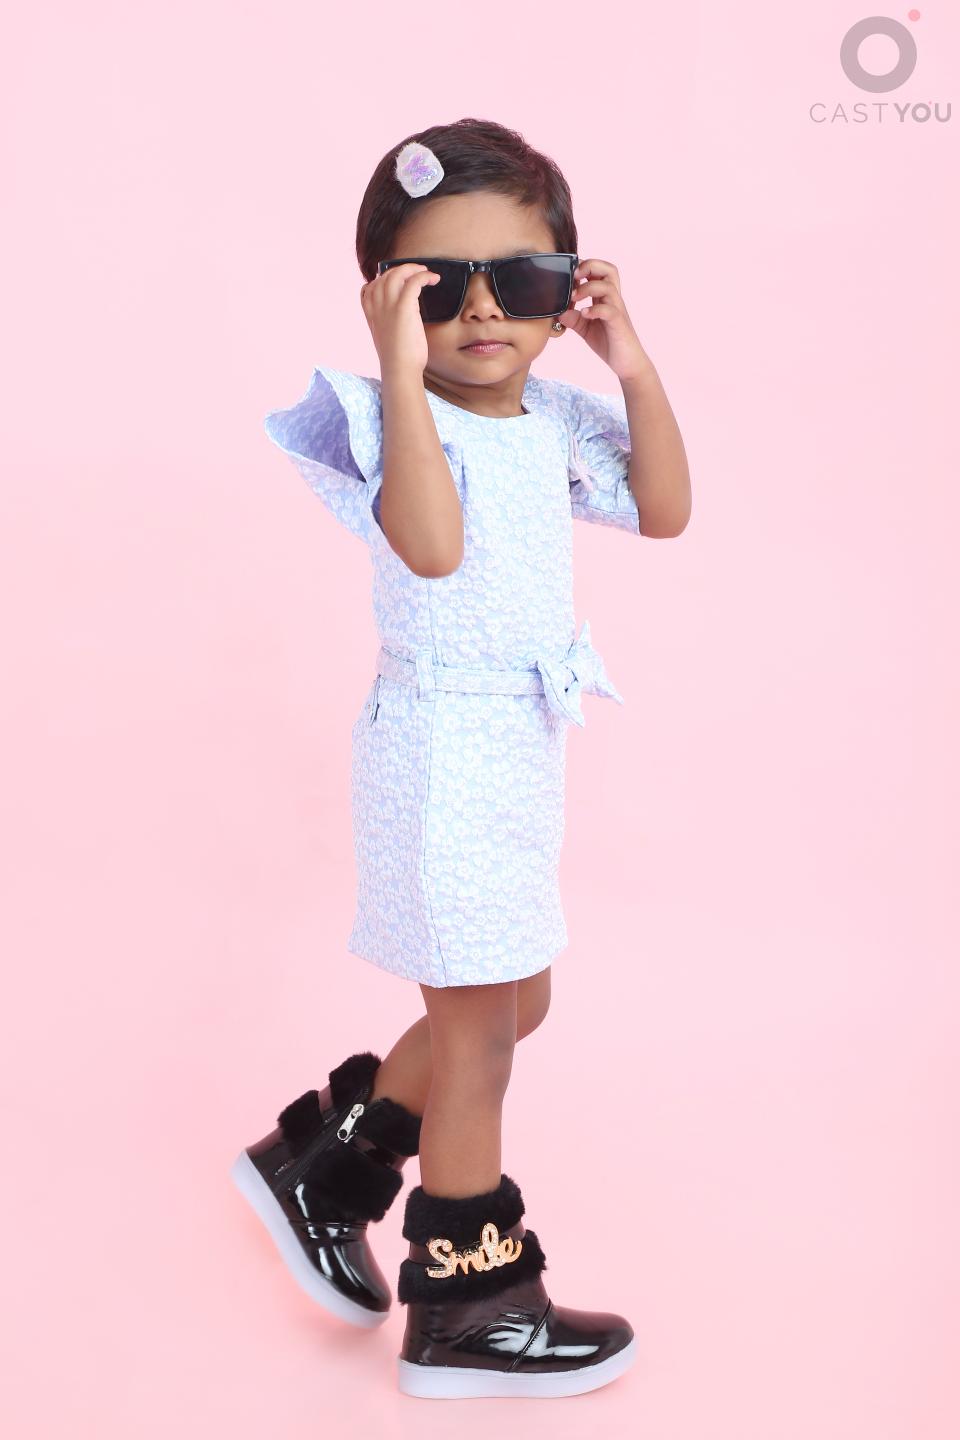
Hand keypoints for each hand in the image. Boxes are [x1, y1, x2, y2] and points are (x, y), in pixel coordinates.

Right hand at [360, 263, 440, 376]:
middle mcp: (375, 303)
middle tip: (418, 272)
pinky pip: (414, 280)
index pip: (370, 285)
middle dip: (403, 270)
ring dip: (415, 269)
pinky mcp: (403, 306)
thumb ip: (387, 321)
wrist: (399, 368)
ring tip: (427, 273)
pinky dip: (425, 276)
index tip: (399, 281)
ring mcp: (388, 303)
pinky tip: (434, 279)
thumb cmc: (396, 357)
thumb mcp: (385, 335)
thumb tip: (399, 315)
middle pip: (386, 275)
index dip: (385, 279)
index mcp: (368, 311)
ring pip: (399, 273)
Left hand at [555, 258, 650, 381]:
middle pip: (609, 270)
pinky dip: (595, 309)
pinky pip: (609, 310)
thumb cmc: (609, 343)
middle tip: (574, 276)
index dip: (584, 266)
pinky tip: (584, 314)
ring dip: (588, 288)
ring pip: (608, 287)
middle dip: (590, 266)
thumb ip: (573, 318)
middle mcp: (613, 300)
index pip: (600, 271)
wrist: (627, 363)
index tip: (568, 273)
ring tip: (574, 298)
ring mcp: (617, 310)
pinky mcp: (619, 324)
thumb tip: (557, 311)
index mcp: (605, 298)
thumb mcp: (586, 328)